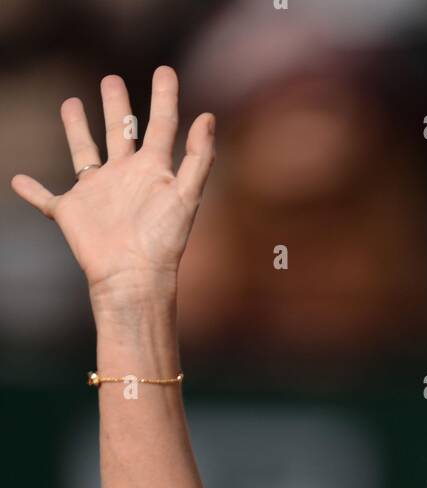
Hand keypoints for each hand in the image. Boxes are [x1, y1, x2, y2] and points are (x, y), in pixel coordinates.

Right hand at [9, 66, 213, 303]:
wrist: (132, 278)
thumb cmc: (163, 241)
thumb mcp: (187, 195)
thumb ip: (199, 157)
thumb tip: (207, 116)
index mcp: (153, 171)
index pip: (161, 125)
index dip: (164, 97)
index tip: (164, 70)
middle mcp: (124, 177)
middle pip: (118, 131)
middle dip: (115, 106)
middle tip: (110, 80)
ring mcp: (97, 194)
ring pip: (83, 153)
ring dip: (76, 130)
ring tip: (70, 104)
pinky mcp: (71, 213)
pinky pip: (46, 198)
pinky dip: (32, 190)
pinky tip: (18, 180)